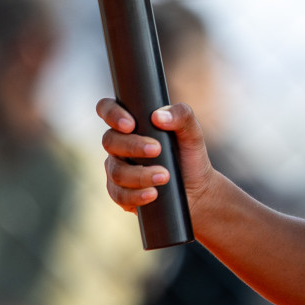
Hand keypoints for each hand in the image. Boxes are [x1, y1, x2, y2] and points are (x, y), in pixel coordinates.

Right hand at [96, 97, 217, 213]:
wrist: (197, 190)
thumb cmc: (189, 156)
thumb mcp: (192, 133)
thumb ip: (182, 116)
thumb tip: (158, 116)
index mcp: (132, 124)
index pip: (107, 109)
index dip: (112, 113)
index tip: (131, 125)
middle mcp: (119, 145)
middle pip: (110, 141)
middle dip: (133, 146)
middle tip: (157, 150)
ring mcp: (117, 169)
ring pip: (115, 171)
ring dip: (140, 174)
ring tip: (164, 176)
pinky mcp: (121, 193)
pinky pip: (119, 195)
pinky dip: (136, 195)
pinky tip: (152, 194)